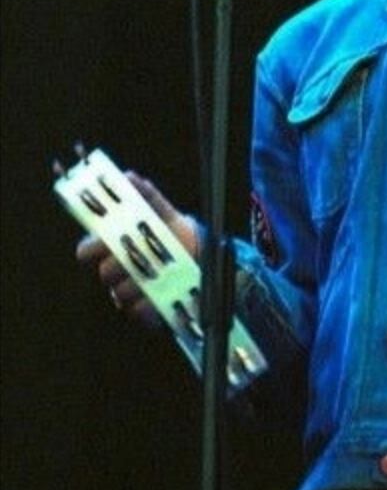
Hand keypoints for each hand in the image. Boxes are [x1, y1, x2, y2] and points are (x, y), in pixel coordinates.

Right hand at [75, 170, 199, 325]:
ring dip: (138, 283)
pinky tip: (159, 298)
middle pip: (105, 272)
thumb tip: (130, 176)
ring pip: (121, 292)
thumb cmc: (169, 230)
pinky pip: (138, 313)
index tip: (103, 241)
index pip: (87, 251)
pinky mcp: (144, 309)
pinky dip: (148, 307)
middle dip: (117, 264)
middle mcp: (116, 270)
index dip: (91, 248)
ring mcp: (128, 290)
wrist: (196, 253)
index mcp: (112, 246)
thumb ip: (146, 194)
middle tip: (134, 256)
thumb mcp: (161, 211)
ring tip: (157, 274)